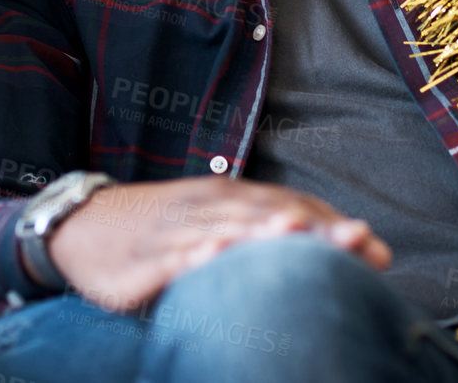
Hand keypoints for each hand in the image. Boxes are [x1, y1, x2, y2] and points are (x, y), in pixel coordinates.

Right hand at [47, 177, 389, 311]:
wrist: (80, 225)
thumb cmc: (161, 229)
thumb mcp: (213, 224)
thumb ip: (265, 235)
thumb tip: (331, 251)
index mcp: (230, 197)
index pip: (292, 205)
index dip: (334, 226)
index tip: (377, 249)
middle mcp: (209, 206)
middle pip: (269, 215)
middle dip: (316, 230)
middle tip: (359, 243)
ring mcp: (176, 231)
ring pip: (225, 231)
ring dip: (262, 234)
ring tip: (296, 236)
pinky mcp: (142, 260)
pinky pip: (171, 259)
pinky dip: (194, 257)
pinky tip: (213, 259)